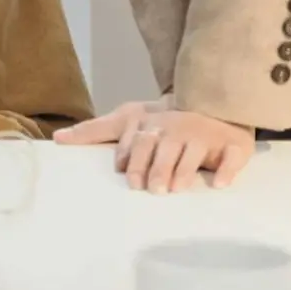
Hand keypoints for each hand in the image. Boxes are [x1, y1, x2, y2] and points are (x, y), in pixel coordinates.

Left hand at [55, 101, 255, 191]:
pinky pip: (232, 157)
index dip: (131, 155)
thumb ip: (95, 131)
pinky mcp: (233, 145)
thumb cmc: (162, 121)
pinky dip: (226, 170)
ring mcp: (206, 135)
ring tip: (174, 188)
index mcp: (152, 123)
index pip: (138, 138)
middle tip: (149, 188)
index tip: (125, 173)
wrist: (213, 101)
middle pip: (163, 146)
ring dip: (183, 170)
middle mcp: (177, 128)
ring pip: (193, 152)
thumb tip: (57, 139)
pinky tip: (218, 184)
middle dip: (155, 166)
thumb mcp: (127, 120)